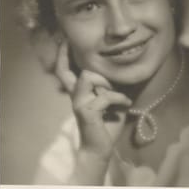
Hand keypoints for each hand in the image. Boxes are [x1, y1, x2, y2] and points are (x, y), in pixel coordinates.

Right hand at [54, 41, 131, 159]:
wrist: (101, 148)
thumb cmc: (107, 124)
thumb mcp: (111, 100)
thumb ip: (111, 85)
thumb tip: (124, 68)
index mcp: (79, 92)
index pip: (65, 71)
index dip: (63, 55)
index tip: (64, 40)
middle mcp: (76, 95)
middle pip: (74, 70)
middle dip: (93, 69)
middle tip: (105, 76)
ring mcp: (79, 103)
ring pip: (88, 77)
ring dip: (107, 83)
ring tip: (117, 94)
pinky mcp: (86, 112)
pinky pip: (104, 96)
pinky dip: (119, 99)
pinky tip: (126, 105)